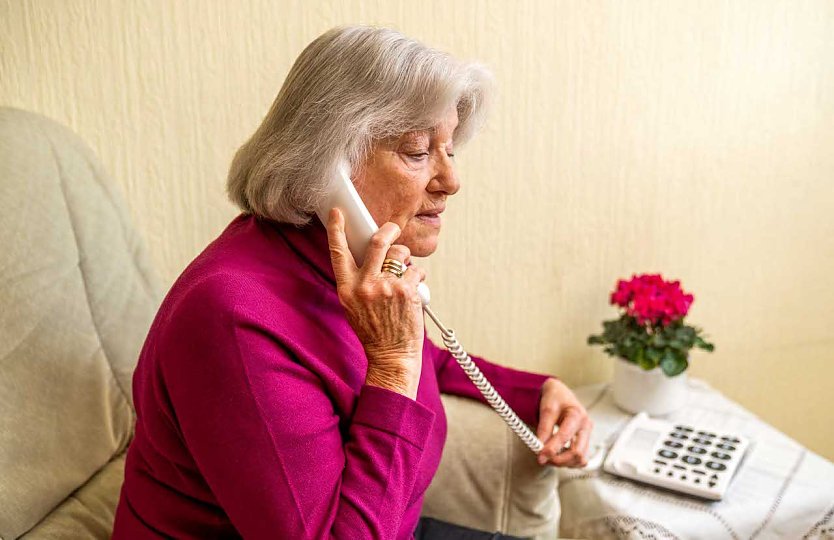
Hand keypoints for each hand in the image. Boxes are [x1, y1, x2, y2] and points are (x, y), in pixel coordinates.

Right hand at [326, 208, 426, 398]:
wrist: (391, 356)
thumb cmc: (374, 332)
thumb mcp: (354, 306)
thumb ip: (358, 281)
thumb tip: (372, 256)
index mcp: (346, 289)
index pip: (338, 253)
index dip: (336, 230)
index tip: (337, 213)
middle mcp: (363, 286)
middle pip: (377, 242)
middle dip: (389, 230)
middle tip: (393, 228)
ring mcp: (385, 287)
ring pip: (400, 254)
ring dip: (406, 260)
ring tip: (406, 274)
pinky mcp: (405, 291)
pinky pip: (416, 271)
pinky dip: (418, 278)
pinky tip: (414, 291)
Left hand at [535, 378, 592, 467]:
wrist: (561, 394)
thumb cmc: (555, 399)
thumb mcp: (547, 409)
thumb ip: (544, 428)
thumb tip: (540, 448)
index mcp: (577, 414)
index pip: (565, 436)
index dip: (552, 449)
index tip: (540, 457)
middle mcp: (586, 426)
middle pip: (577, 452)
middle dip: (559, 459)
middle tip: (543, 459)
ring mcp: (587, 435)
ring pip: (580, 459)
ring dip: (563, 463)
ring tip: (548, 457)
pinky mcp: (585, 442)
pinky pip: (580, 459)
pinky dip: (569, 462)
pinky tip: (557, 457)